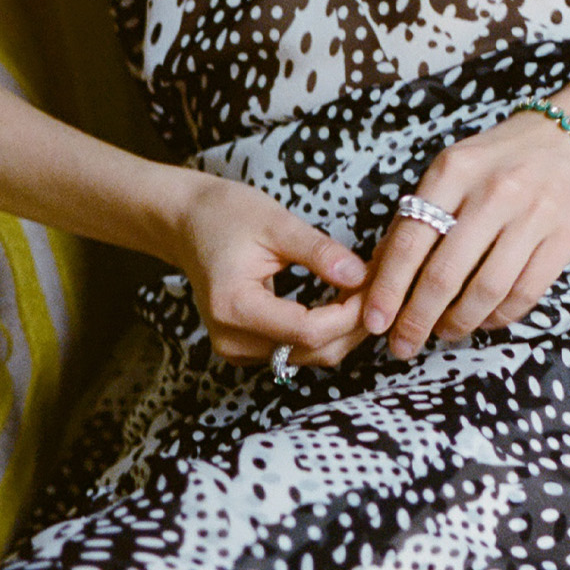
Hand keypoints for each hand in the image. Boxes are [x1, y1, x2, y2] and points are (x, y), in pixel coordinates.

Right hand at [171, 175, 369, 368]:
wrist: (186, 223)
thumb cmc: (225, 215)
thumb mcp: (276, 223)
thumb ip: (319, 253)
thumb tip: (361, 276)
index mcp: (235, 308)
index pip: (309, 331)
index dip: (351, 313)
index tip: (377, 281)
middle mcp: (233, 340)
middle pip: (315, 351)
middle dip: (356, 321)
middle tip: (382, 283)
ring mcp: (238, 349)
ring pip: (311, 355)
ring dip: (346, 328)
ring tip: (367, 288)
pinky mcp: (247, 347)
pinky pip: (298, 349)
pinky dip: (327, 329)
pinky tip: (344, 301)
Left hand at [359, 109, 569, 359]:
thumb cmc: (500, 160)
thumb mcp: (453, 171)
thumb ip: (418, 216)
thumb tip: (379, 276)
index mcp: (454, 170)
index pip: (411, 241)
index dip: (388, 289)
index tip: (373, 321)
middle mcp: (493, 191)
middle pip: (445, 273)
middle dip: (417, 319)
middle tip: (403, 345)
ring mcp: (534, 214)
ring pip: (486, 291)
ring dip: (459, 323)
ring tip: (445, 332)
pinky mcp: (566, 235)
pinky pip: (525, 294)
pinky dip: (499, 317)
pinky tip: (484, 320)